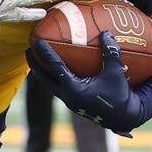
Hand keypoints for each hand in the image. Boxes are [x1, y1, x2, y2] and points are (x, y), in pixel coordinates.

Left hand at [26, 31, 145, 135]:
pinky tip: (54, 69)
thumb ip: (111, 53)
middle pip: (43, 78)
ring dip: (41, 72)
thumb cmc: (120, 95)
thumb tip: (105, 32)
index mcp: (74, 89)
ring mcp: (68, 101)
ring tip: (35, 59)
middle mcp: (67, 96)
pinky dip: (53, 77)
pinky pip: (58, 87)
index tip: (37, 41)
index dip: (46, 53)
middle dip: (34, 64)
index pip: (55, 68)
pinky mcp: (72, 102)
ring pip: (48, 84)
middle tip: (28, 49)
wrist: (123, 118)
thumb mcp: (115, 73)